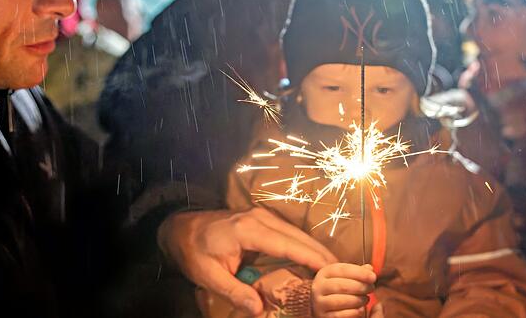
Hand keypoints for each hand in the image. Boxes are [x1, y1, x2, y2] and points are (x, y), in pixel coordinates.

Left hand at [157, 208, 337, 315]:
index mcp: (249, 230)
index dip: (312, 258)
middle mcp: (261, 219)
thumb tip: (259, 310)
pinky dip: (305, 245)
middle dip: (323, 254)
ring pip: (298, 233)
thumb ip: (234, 292)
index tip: (332, 271)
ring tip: (336, 268)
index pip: (289, 245)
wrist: (180, 228)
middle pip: (299, 236)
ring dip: (316, 249)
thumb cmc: (193, 251)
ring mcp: (263, 216)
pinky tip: (316, 259)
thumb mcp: (208, 275)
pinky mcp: (263, 219)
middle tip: (345, 273)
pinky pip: (290, 233)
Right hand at [312, 263, 375, 317]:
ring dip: (358, 300)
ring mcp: (319, 302)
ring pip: (341, 301)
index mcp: (324, 273)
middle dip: (361, 287)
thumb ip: (358, 272)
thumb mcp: (345, 277)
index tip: (373, 277)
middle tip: (371, 288)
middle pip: (342, 285)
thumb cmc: (339, 288)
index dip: (360, 273)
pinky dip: (354, 312)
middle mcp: (318, 286)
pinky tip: (361, 309)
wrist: (324, 305)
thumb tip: (369, 269)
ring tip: (366, 299)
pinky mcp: (323, 316)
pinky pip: (341, 315)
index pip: (343, 270)